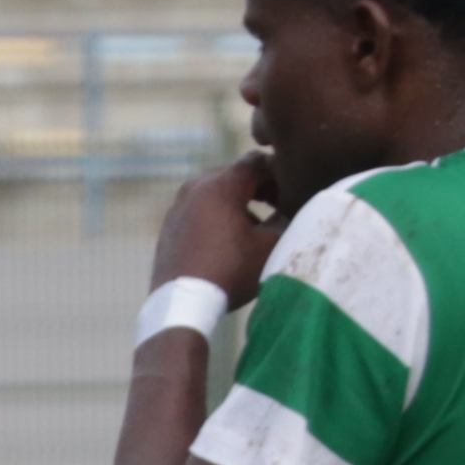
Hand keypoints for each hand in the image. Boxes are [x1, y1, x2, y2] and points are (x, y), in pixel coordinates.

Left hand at [150, 150, 280, 307]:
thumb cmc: (231, 271)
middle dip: (260, 186)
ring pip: (216, 191)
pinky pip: (200, 209)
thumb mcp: (270, 244)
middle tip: (279, 206)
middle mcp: (195, 186)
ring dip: (239, 202)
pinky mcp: (170, 224)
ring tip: (257, 226)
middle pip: (236, 174)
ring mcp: (178, 205)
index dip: (280, 173)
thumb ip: (287, 216)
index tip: (293, 193)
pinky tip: (230, 239)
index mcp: (221, 184)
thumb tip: (295, 205)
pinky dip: (218, 215)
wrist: (183, 304)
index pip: (258, 161)